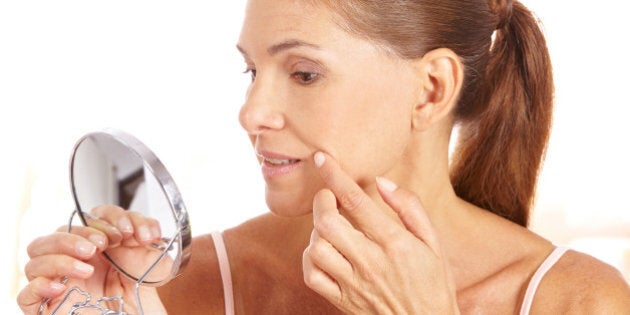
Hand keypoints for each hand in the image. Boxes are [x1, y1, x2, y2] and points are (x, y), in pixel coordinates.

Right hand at [17, 206, 166, 314]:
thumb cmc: (141, 292)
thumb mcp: (153, 261)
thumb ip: (148, 238)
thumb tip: (145, 229)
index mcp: (97, 243)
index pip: (91, 216)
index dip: (109, 217)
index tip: (128, 230)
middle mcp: (74, 258)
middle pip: (57, 231)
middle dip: (81, 233)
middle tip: (103, 244)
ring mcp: (58, 281)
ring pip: (36, 257)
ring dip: (61, 256)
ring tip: (88, 268)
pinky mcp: (47, 307)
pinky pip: (26, 294)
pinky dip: (40, 286)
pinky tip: (60, 287)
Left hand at [302, 152, 458, 313]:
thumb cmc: (433, 282)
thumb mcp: (433, 242)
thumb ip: (409, 208)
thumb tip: (381, 182)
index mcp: (395, 242)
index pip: (355, 200)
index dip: (334, 175)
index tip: (322, 158)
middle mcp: (371, 262)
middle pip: (327, 222)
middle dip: (321, 200)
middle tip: (328, 196)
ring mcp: (354, 283)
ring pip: (316, 247)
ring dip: (316, 230)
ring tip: (329, 226)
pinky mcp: (342, 300)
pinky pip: (312, 275)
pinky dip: (309, 258)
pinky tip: (322, 251)